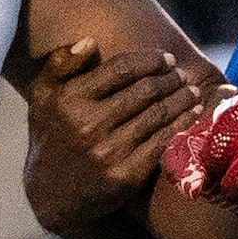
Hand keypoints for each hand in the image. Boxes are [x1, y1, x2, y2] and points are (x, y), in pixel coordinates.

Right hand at [21, 39, 208, 237]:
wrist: (53, 197)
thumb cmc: (53, 137)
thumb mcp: (43, 98)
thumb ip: (60, 64)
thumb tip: (90, 41)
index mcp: (69, 101)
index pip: (120, 69)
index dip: (150, 60)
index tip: (166, 58)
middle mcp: (87, 126)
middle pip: (144, 91)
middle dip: (170, 78)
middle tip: (181, 74)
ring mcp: (108, 152)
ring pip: (157, 115)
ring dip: (182, 98)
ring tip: (192, 89)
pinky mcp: (126, 176)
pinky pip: (162, 142)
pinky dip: (183, 124)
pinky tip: (194, 113)